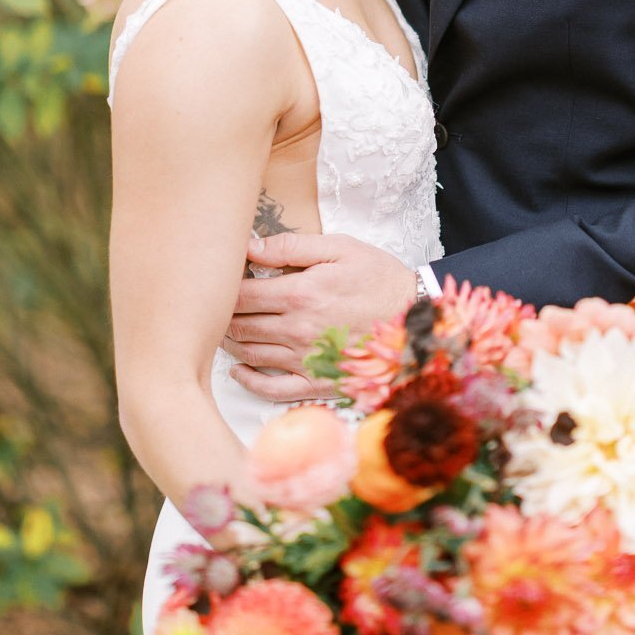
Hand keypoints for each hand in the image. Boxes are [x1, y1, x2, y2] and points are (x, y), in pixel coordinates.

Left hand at [221, 231, 416, 403]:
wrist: (416, 320)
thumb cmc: (379, 279)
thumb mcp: (341, 248)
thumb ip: (292, 246)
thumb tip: (250, 245)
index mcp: (300, 294)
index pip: (241, 295)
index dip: (224, 288)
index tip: (221, 282)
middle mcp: (296, 330)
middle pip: (239, 326)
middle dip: (223, 315)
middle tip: (218, 306)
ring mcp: (305, 360)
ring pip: (250, 354)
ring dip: (231, 343)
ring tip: (226, 330)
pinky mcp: (316, 383)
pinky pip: (271, 389)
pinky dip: (248, 380)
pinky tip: (239, 370)